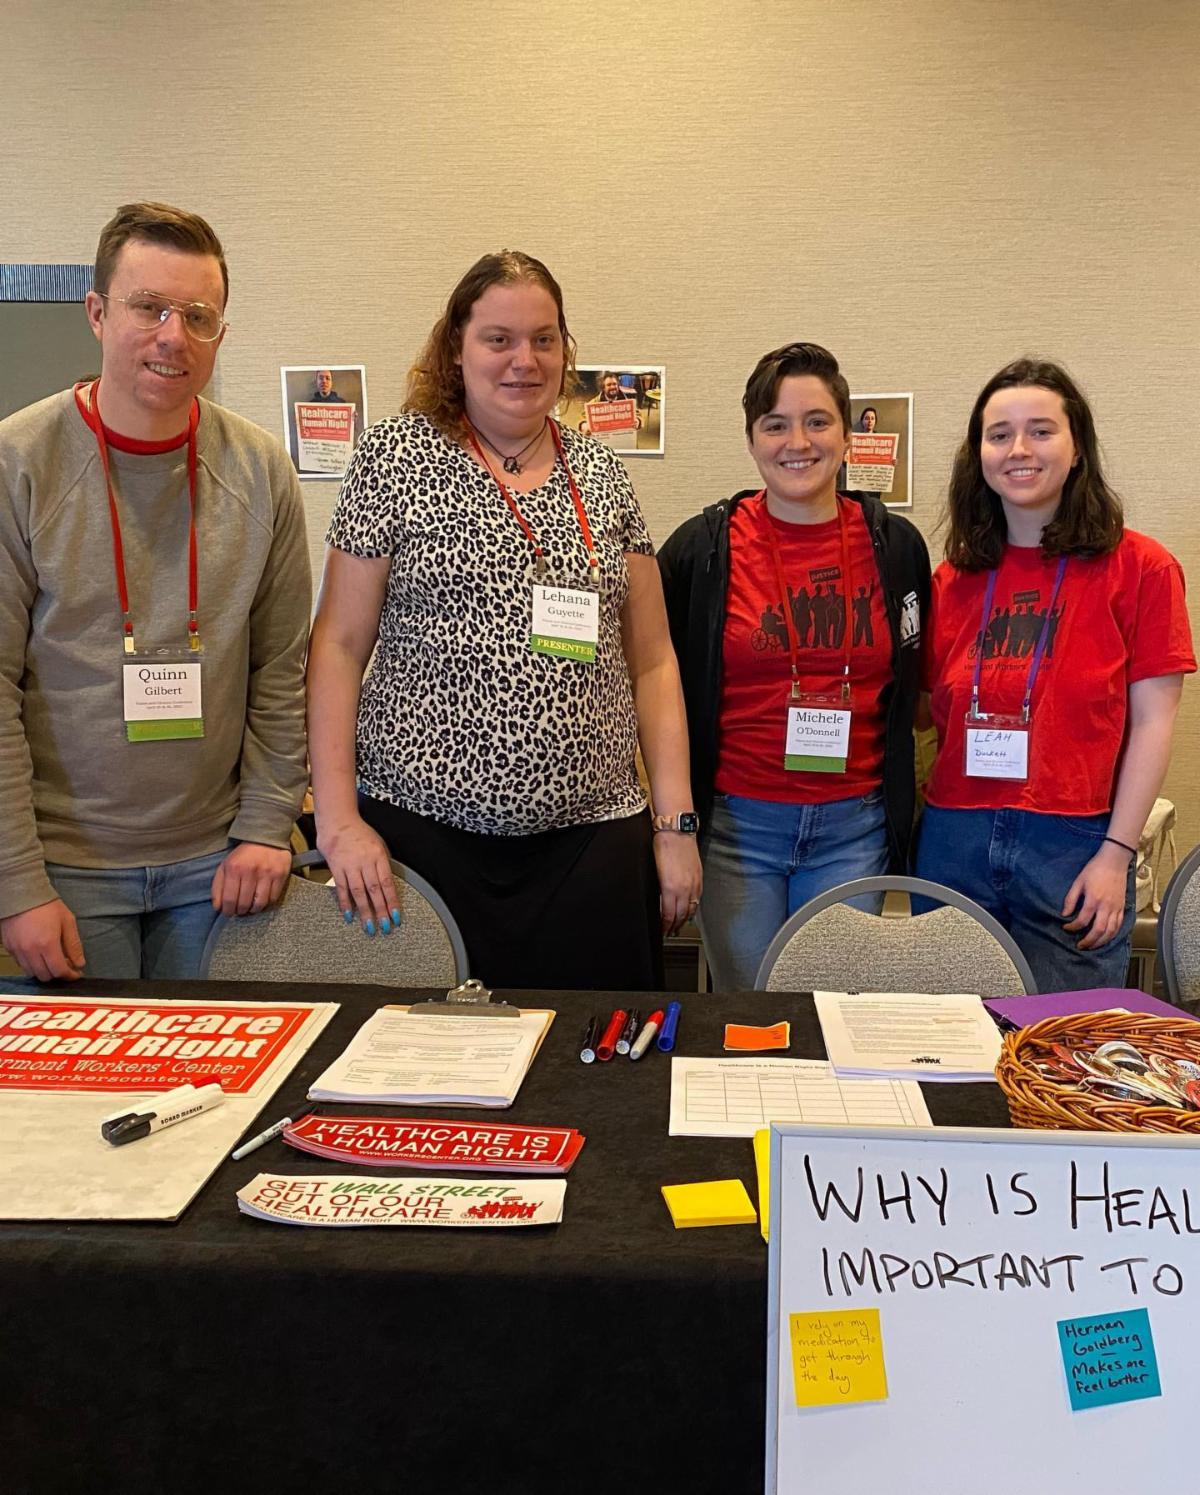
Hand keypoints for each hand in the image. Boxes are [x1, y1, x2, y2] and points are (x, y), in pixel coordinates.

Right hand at [0, 899, 84, 981]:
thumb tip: (79, 963)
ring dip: (43, 971)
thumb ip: (73, 945)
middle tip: (65, 966)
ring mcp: (17, 950)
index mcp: (47, 944)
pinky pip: (21, 964)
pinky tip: (38, 955)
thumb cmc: (47, 905)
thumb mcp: (67, 921)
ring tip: (51, 961)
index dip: (69, 976)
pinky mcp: (9, 948)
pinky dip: (31, 965)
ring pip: (32, 973)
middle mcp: (30, 951)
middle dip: (57, 974)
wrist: (21, 893)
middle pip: (44, 976)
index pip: (59, 971)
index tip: (75, 973)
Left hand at [211, 843, 291, 917]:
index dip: (227, 911)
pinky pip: (273, 898)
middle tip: (239, 910)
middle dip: (240, 911)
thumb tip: (217, 907)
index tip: (228, 913)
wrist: (265, 837)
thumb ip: (218, 886)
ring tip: (251, 906)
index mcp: (234, 868)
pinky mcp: (280, 875)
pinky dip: (267, 902)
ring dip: (253, 909)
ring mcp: (267, 874)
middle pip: (244, 903)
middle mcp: (250, 871)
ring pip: (259, 904)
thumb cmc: (243, 855)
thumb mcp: (225, 866)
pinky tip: (262, 898)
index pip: (229, 899)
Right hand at [315, 815, 398, 934]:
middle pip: (374, 890)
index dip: (392, 901)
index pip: (388, 883)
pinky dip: (345, 902)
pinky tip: (349, 915)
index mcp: (379, 856)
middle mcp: (365, 861)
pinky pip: (341, 887)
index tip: (396, 916)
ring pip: (359, 892)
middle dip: (381, 910)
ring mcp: (350, 865)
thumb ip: (382, 864)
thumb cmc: (359, 833)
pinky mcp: (336, 867)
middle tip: (385, 927)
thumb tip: (388, 884)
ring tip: (368, 926)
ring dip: (365, 911)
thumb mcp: (378, 844)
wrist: (337, 821)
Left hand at [653, 831, 702, 935]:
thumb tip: (659, 902)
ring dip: (685, 920)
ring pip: (691, 909)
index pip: (669, 915)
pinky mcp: (699, 877)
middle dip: (675, 926)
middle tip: (670, 933)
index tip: (662, 931)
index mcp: (670, 888)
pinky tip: (690, 910)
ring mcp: (694, 883)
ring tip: (679, 926)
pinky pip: (698, 898)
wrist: (677, 831)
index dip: (665, 926)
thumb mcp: (654, 871)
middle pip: (681, 915)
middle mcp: (684, 888)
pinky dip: (693, 908)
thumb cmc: (662, 846)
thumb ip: (658, 889)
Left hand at [1061, 843, 1130, 949]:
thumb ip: (1071, 899)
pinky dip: (1113, 935)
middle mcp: (1106, 907)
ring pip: (1111, 931)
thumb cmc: (1095, 869)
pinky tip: (1106, 938)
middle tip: (1080, 946)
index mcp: (1093, 900)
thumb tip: (1065, 914)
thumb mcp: (1078, 882)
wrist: (1114, 861)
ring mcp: (1116, 908)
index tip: (1066, 928)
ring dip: (1101, 942)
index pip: (1082, 920)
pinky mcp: (1123, 907)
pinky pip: (1119, 925)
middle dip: (1088, 941)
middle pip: (1098, 930)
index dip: (1073, 927)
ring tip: (1092, 946)